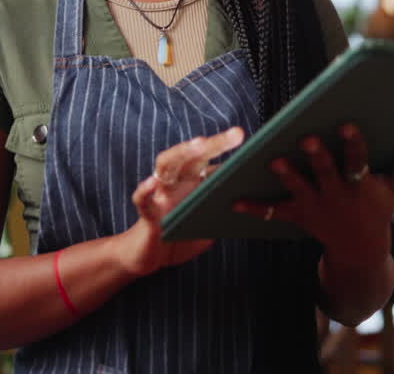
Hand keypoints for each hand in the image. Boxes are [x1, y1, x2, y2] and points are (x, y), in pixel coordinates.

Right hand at [113, 126, 245, 277]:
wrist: (150, 259)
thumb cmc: (182, 238)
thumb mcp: (210, 225)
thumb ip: (225, 214)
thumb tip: (251, 207)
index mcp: (194, 183)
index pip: (212, 160)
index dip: (230, 150)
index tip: (251, 141)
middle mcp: (178, 183)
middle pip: (194, 155)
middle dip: (215, 143)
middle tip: (237, 133)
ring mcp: (161, 196)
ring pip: (167, 165)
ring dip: (182, 153)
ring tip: (199, 144)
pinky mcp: (147, 215)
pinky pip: (142, 200)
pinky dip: (145, 191)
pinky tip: (152, 183)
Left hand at [233, 125, 393, 267]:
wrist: (360, 251)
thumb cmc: (379, 209)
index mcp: (361, 186)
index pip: (359, 161)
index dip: (353, 144)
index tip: (346, 124)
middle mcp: (338, 196)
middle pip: (327, 173)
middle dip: (317, 156)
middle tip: (305, 138)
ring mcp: (316, 207)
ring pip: (299, 189)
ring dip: (286, 176)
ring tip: (273, 161)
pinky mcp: (299, 215)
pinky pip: (274, 212)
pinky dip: (254, 208)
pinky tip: (232, 201)